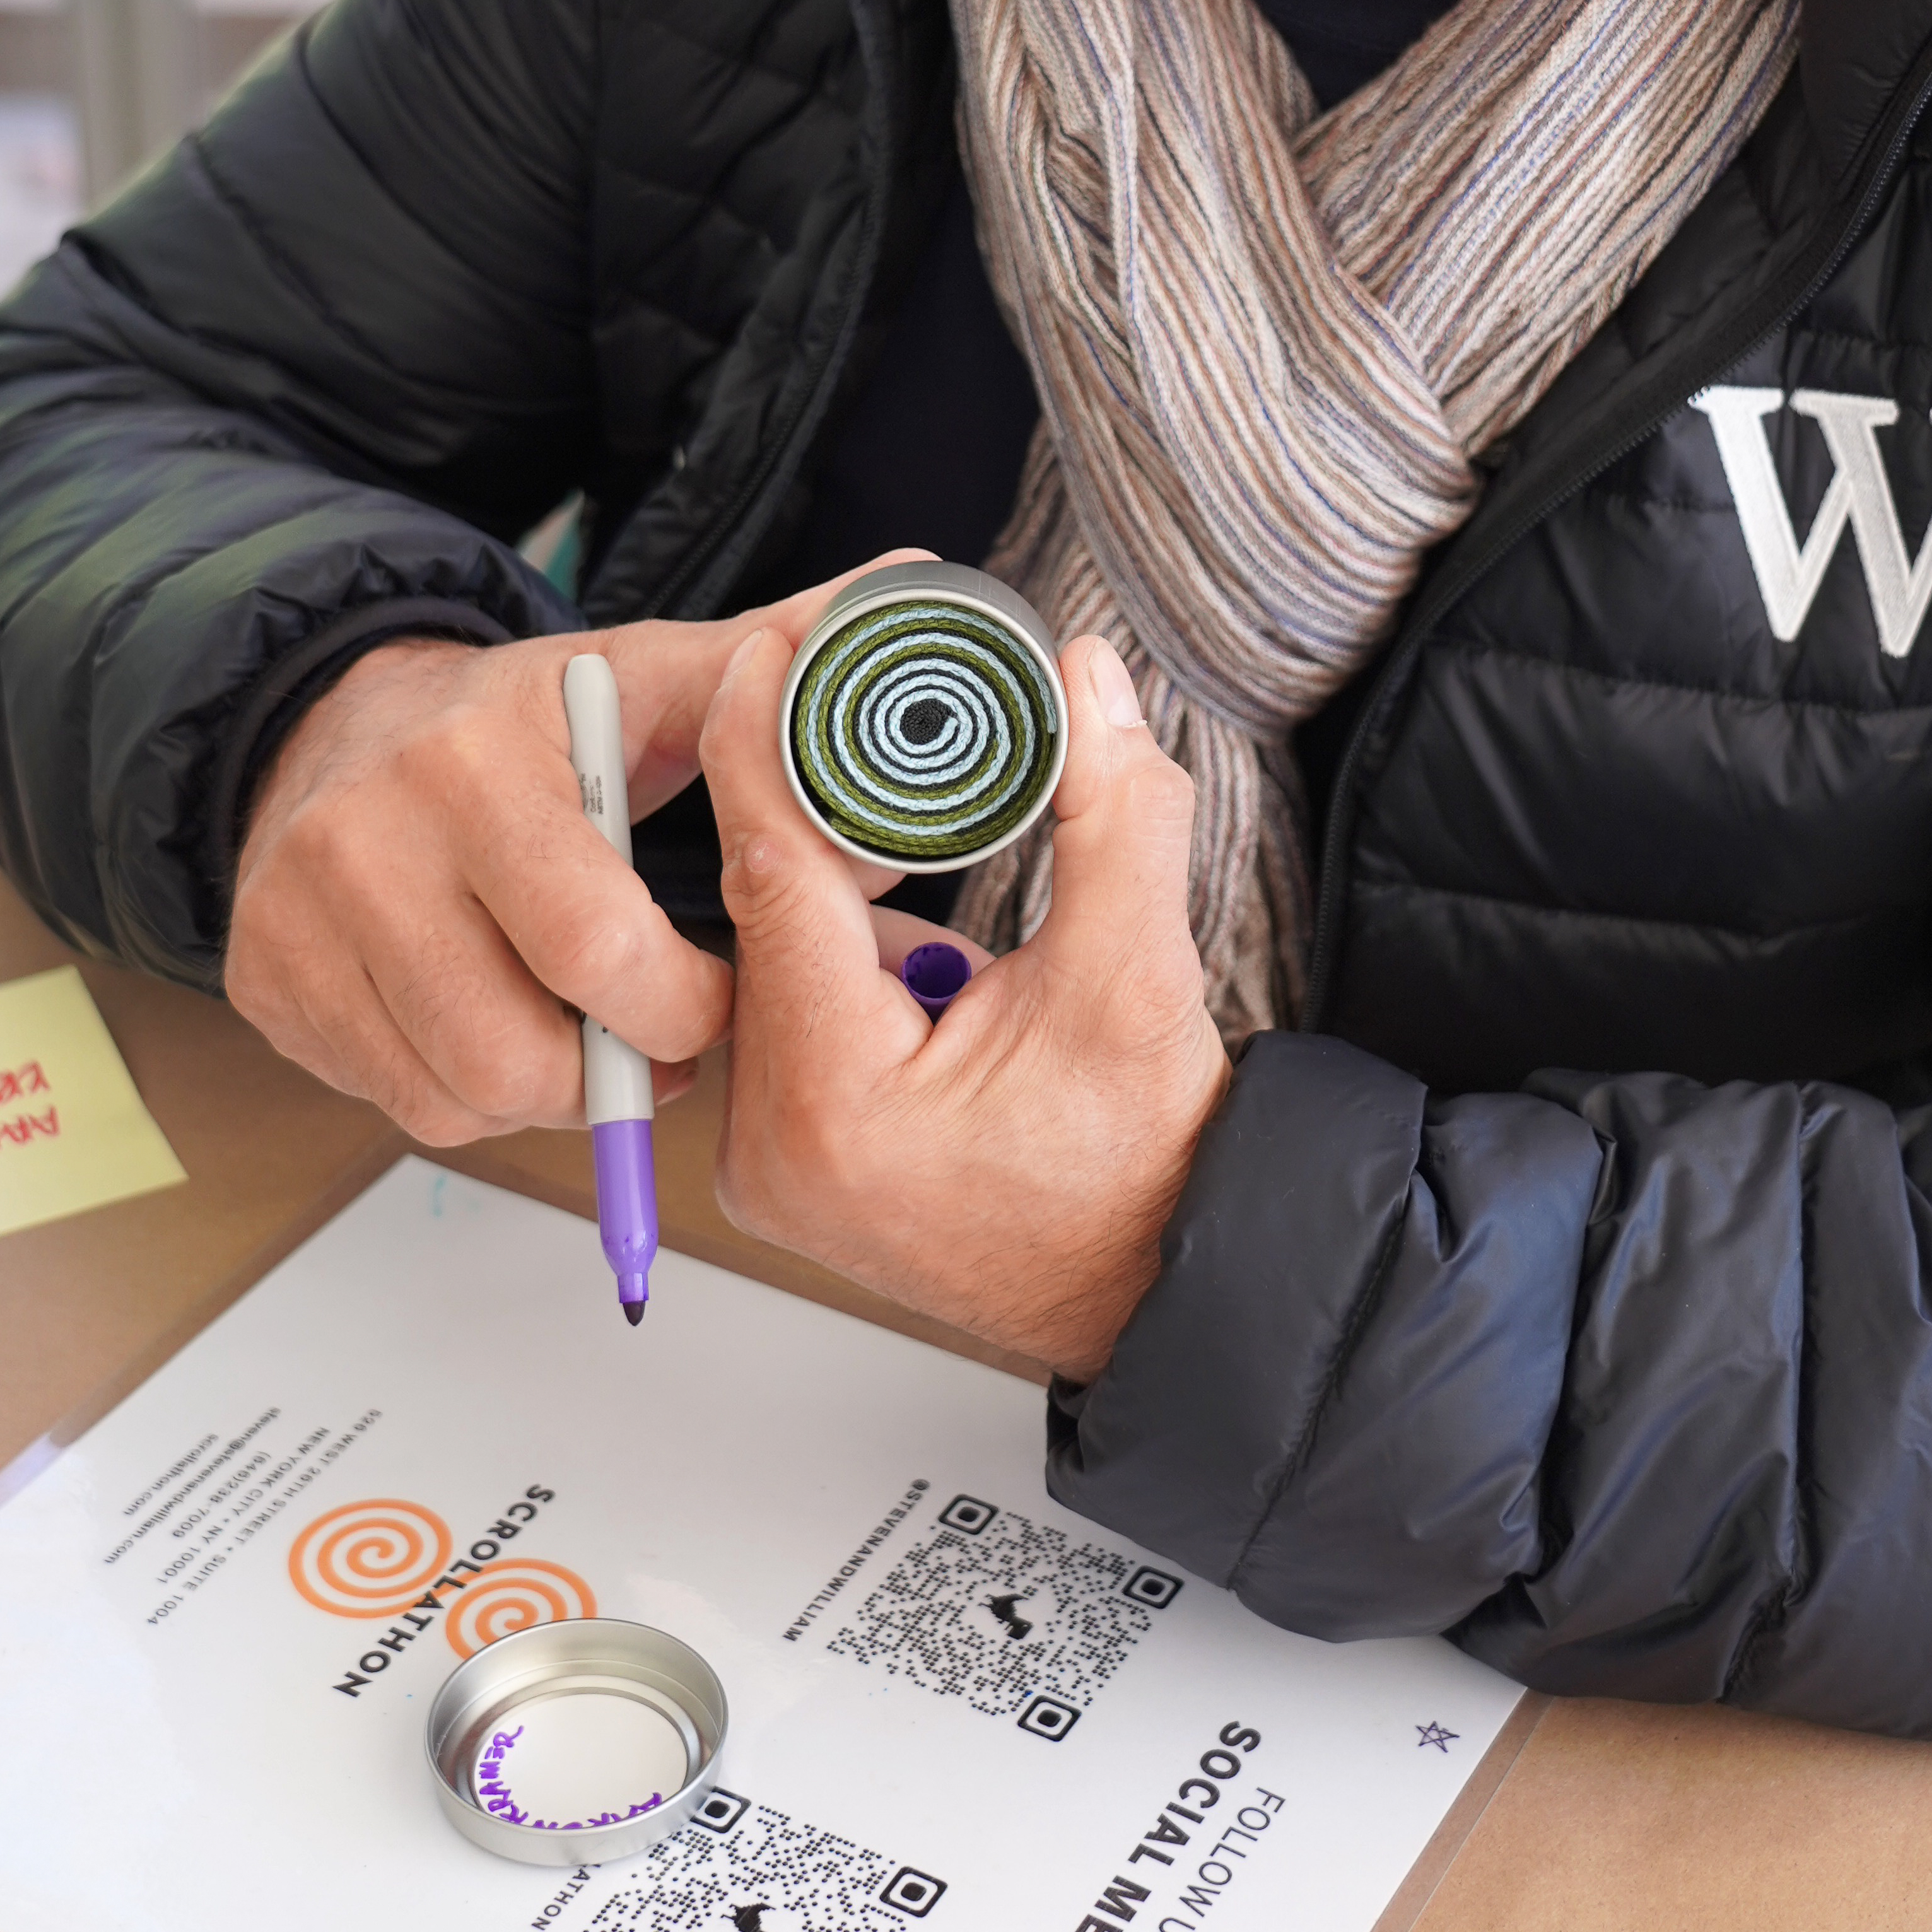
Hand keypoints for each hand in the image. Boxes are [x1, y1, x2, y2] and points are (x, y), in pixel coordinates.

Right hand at [225, 563, 920, 1146]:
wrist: (333, 730)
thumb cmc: (526, 722)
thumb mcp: (646, 676)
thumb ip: (776, 656)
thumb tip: (909, 586)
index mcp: (477, 758)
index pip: (598, 943)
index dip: (687, 999)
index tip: (730, 985)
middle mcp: (367, 838)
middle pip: (521, 1047)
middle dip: (625, 1065)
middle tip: (671, 1032)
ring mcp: (303, 919)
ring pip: (462, 1093)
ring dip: (553, 1092)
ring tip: (596, 1032)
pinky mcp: (265, 983)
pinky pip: (402, 1103)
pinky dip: (472, 1093)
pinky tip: (508, 1026)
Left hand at [700, 626, 1229, 1378]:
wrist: (1162, 1288)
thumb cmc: (1147, 1171)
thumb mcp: (1138, 979)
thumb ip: (1111, 814)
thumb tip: (1082, 677)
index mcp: (836, 1103)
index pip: (774, 875)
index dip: (769, 744)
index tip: (774, 643)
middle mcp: (773, 1142)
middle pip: (769, 911)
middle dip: (820, 797)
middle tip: (862, 686)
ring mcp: (774, 1159)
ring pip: (785, 955)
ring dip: (849, 879)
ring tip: (921, 816)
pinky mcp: (795, 1155)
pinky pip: (802, 1007)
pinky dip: (854, 947)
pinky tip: (925, 922)